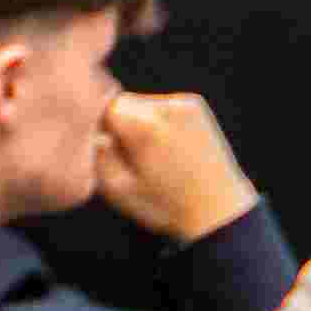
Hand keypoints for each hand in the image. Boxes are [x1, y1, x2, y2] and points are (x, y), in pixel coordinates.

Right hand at [96, 88, 262, 242]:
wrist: (218, 208)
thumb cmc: (165, 205)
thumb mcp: (119, 190)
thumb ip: (97, 156)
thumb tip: (92, 131)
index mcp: (143, 126)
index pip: (101, 107)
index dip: (96, 127)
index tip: (105, 149)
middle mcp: (165, 107)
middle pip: (121, 102)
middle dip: (118, 124)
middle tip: (129, 156)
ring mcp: (185, 103)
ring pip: (141, 103)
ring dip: (137, 122)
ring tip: (152, 156)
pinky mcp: (197, 105)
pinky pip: (162, 106)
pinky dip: (157, 121)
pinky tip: (168, 148)